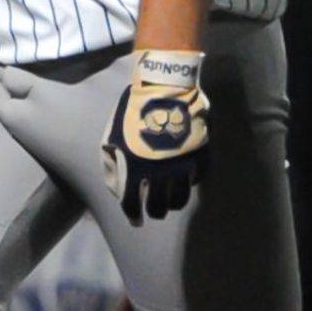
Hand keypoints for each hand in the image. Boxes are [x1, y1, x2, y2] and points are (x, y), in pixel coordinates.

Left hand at [103, 52, 209, 223]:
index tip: (136, 221)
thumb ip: (113, 164)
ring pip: (180, 199)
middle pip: (159, 206)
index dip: (134, 215)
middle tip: (154, 211)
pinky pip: (197, 179)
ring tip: (170, 202)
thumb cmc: (133, 112)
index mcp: (135, 169)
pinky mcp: (199, 156)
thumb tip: (117, 185)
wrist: (164, 89)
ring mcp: (182, 166)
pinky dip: (191, 183)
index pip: (133, 203)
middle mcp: (159, 173)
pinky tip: (186, 181)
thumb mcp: (112, 137)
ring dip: (173, 204)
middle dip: (155, 211)